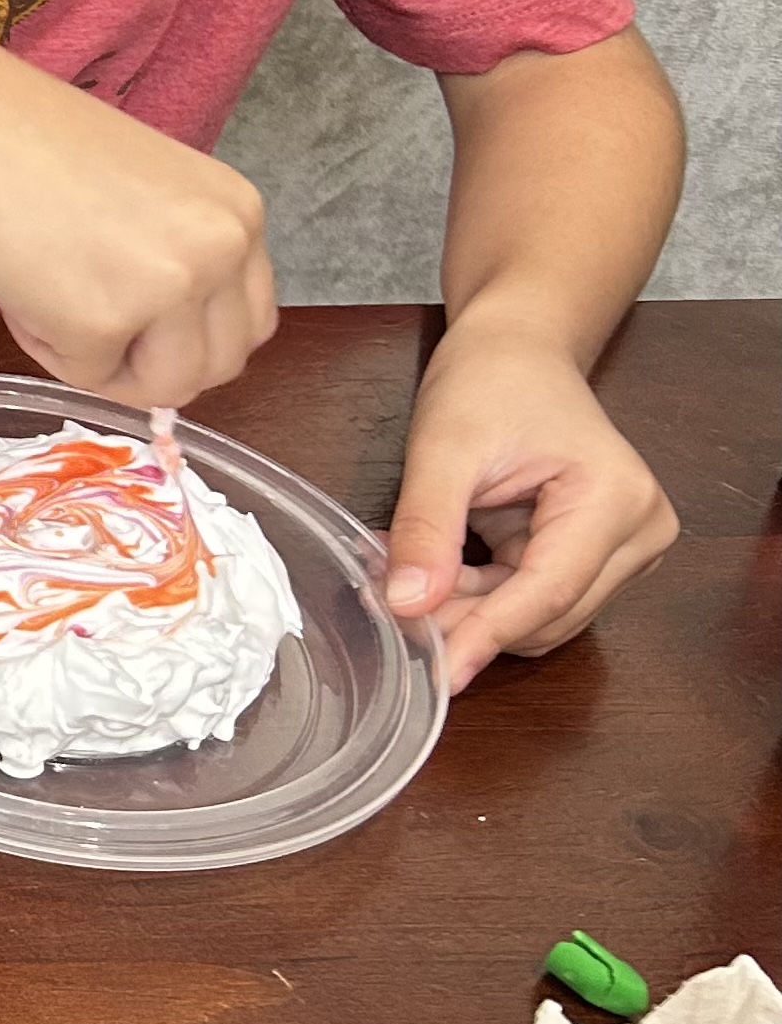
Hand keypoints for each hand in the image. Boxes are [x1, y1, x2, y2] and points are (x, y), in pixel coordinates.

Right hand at [0, 47, 274, 406]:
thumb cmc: (21, 139)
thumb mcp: (143, 195)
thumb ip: (175, 254)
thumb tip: (167, 338)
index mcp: (237, 211)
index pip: (250, 322)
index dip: (189, 339)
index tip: (140, 328)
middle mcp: (221, 248)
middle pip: (218, 366)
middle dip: (152, 364)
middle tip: (90, 325)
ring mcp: (167, 287)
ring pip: (164, 387)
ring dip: (106, 365)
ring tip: (50, 300)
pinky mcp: (100, 321)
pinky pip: (83, 376)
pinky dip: (43, 347)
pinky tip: (16, 286)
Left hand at [386, 325, 676, 692]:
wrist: (515, 350)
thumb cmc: (490, 380)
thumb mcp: (443, 447)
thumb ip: (426, 527)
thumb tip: (405, 604)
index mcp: (616, 501)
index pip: (548, 593)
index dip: (485, 635)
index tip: (436, 672)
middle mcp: (636, 534)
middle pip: (546, 613)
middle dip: (468, 618)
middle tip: (388, 607)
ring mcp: (620, 549)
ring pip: (536, 615)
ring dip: (470, 607)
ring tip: (402, 578)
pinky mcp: (591, 554)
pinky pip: (529, 595)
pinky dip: (477, 593)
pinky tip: (428, 575)